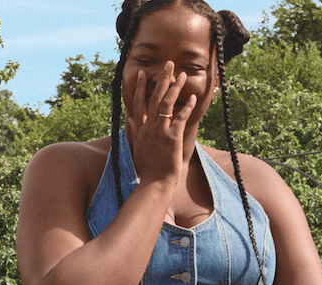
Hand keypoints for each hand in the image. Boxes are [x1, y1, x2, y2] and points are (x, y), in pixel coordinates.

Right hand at [123, 62, 196, 189]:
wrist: (154, 183)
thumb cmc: (148, 169)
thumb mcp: (137, 148)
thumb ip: (134, 132)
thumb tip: (129, 119)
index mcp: (140, 130)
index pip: (138, 103)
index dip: (141, 87)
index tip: (144, 74)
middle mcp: (148, 128)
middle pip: (154, 98)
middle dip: (162, 79)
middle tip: (169, 64)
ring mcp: (160, 132)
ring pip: (166, 104)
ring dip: (175, 87)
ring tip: (182, 75)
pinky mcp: (172, 138)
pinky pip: (180, 117)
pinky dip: (186, 106)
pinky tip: (192, 97)